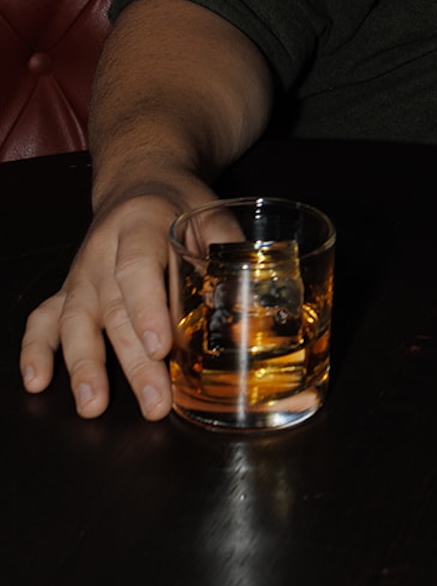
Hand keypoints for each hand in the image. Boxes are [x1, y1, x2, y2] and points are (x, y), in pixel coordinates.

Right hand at [19, 177, 218, 419]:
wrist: (139, 179)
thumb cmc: (179, 203)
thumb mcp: (209, 210)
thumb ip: (228, 248)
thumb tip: (252, 298)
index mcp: (140, 223)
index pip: (138, 267)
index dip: (147, 308)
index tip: (161, 346)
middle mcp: (103, 250)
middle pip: (113, 308)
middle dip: (132, 359)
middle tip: (155, 401)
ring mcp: (81, 272)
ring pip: (75, 320)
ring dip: (84, 365)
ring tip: (93, 405)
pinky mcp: (67, 290)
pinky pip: (43, 319)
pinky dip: (35, 350)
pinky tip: (38, 382)